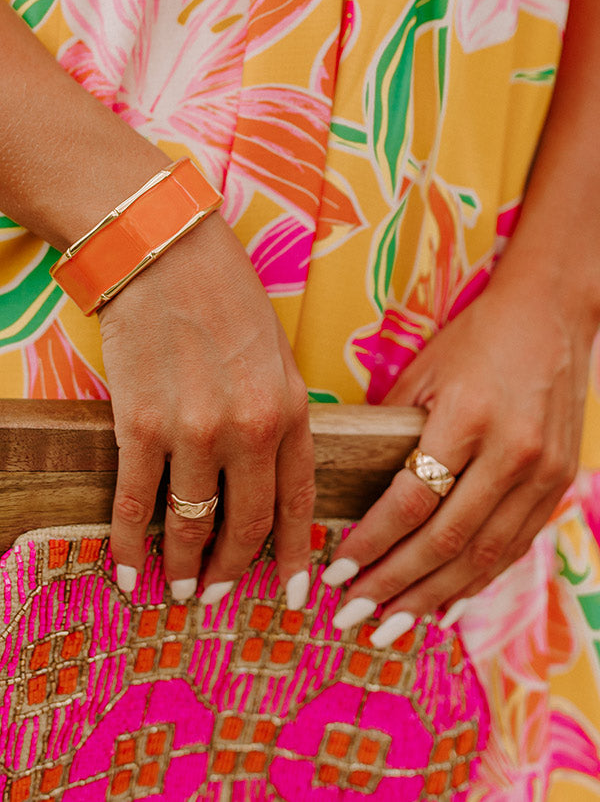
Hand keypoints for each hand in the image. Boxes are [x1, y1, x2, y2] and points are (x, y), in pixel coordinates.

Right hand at [98, 212, 314, 605]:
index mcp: (292, 410)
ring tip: (178, 590)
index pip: (298, 502)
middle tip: (219, 595)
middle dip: (232, 569)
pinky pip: (136, 501)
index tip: (292, 594)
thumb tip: (272, 473)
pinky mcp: (141, 423)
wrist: (166, 251)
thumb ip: (282, 415)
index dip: (295, 556)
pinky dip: (128, 543)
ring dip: (183, 566)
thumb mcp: (278, 356)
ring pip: (191, 522)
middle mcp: (251, 429)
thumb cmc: (226, 297)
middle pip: (246, 524)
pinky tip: (126, 568)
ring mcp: (195, 430)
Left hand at [322, 276, 591, 645]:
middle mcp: (510, 452)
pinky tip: (443, 607)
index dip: (370, 545)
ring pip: (482, 556)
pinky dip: (476, 583)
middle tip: (350, 615)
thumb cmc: (475, 338)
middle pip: (445, 541)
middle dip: (392, 586)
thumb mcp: (424, 373)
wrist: (552, 314)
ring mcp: (541, 473)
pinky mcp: (557, 485)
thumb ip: (394, 434)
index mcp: (467, 417)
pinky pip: (513, 548)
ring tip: (388, 627)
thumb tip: (355, 497)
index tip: (334, 574)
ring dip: (431, 599)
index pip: (410, 502)